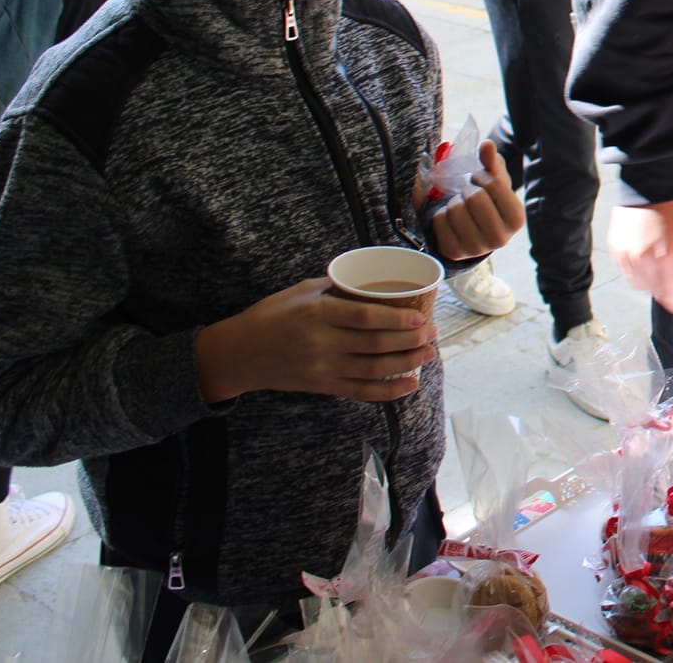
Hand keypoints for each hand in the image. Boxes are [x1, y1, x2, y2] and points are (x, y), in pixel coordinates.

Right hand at [195, 279, 435, 404]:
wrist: (238, 354)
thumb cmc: (270, 316)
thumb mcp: (300, 291)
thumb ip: (335, 288)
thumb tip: (372, 281)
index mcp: (317, 313)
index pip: (365, 318)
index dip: (397, 320)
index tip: (421, 317)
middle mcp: (321, 342)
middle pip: (375, 344)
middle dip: (410, 341)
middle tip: (434, 334)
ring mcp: (322, 368)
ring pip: (373, 369)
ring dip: (406, 363)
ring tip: (430, 355)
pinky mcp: (322, 386)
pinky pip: (361, 391)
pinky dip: (388, 391)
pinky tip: (410, 384)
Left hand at [427, 141, 525, 260]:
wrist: (473, 230)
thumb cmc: (488, 200)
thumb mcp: (494, 181)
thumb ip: (492, 161)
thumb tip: (487, 145)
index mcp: (517, 218)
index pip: (494, 184)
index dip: (482, 176)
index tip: (480, 180)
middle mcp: (500, 238)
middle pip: (474, 198)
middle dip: (467, 189)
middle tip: (468, 193)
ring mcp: (477, 248)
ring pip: (454, 210)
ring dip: (453, 202)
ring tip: (460, 206)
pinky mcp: (455, 252)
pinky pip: (439, 222)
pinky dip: (441, 215)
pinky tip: (450, 220)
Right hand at [610, 198, 672, 313]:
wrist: (650, 186)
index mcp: (665, 260)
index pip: (671, 296)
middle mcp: (642, 262)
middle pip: (655, 292)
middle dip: (668, 292)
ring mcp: (626, 255)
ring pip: (639, 285)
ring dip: (652, 283)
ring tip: (662, 269)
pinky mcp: (615, 248)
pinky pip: (627, 272)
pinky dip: (638, 272)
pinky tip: (647, 260)